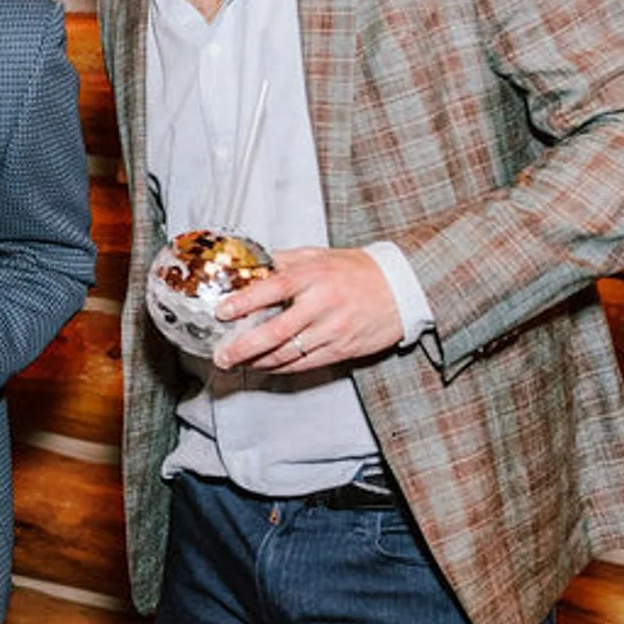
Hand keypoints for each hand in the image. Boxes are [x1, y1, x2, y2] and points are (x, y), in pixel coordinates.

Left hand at [211, 246, 404, 374]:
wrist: (401, 289)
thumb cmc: (358, 270)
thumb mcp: (320, 255)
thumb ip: (285, 261)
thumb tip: (251, 264)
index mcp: (315, 276)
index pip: (274, 289)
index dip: (245, 302)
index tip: (222, 311)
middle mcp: (322, 305)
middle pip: (276, 331)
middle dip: (244, 346)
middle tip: (222, 354)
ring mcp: (333, 330)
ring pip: (288, 353)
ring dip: (258, 361)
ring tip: (238, 363)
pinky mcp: (342, 349)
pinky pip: (305, 364)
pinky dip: (281, 368)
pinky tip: (265, 366)